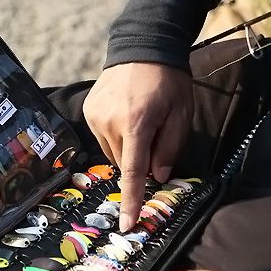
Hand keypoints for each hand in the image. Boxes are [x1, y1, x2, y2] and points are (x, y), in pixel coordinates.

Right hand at [83, 62, 193, 230]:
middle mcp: (110, 122)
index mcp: (137, 124)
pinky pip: (103, 136)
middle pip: (125, 162)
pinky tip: (128, 114)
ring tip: (141, 120)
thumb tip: (156, 176)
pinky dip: (117, 134)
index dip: (131, 201)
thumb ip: (170, 148)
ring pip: (113, 151)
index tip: (126, 224)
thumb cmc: (169, 81)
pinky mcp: (88, 109)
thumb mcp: (182, 114)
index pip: (132, 172)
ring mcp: (95, 115)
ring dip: (127, 147)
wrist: (143, 45)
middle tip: (156, 136)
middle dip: (140, 159)